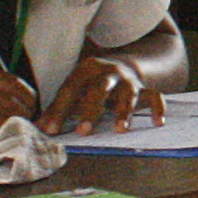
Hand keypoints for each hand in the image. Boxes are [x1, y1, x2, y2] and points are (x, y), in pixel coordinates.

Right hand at [0, 63, 42, 146]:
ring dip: (15, 126)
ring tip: (20, 134)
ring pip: (2, 114)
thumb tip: (15, 105)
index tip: (33, 109)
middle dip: (26, 113)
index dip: (27, 97)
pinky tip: (3, 141)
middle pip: (11, 98)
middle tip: (31, 125)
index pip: (12, 81)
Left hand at [41, 52, 163, 135]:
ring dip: (124, 111)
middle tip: (83, 131)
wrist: (120, 66)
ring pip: (128, 93)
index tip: (51, 130)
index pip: (71, 90)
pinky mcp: (144, 88)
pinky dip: (158, 108)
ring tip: (119, 129)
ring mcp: (129, 80)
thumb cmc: (90, 84)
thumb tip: (39, 128)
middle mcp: (109, 71)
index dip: (59, 110)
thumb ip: (58, 108)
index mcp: (86, 69)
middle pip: (100, 89)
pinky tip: (157, 122)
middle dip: (91, 110)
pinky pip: (155, 96)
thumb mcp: (73, 90)